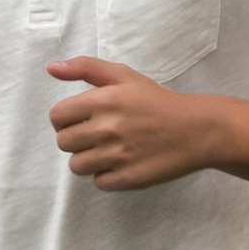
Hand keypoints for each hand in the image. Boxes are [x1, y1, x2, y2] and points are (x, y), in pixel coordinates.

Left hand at [46, 56, 224, 192]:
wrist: (197, 129)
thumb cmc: (157, 101)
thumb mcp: (123, 76)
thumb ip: (85, 68)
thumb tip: (51, 67)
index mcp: (102, 100)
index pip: (56, 117)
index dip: (65, 119)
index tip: (80, 119)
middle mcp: (106, 128)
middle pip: (63, 143)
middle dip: (76, 139)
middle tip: (97, 134)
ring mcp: (117, 156)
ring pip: (77, 166)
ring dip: (88, 159)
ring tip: (108, 150)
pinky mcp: (128, 178)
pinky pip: (98, 182)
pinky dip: (107, 175)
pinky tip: (121, 163)